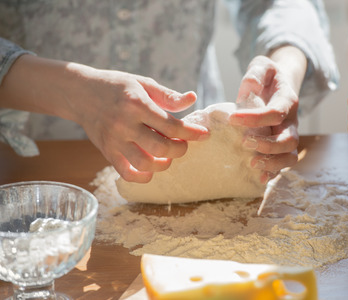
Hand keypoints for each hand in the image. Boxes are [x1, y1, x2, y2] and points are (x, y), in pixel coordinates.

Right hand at [68, 67, 209, 182]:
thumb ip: (168, 96)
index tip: (204, 134)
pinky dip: (143, 176)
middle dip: (180, 149)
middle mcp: (125, 124)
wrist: (80, 93)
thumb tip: (192, 99)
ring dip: (164, 164)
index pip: (172, 125)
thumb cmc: (116, 86)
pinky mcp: (107, 152)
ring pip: (145, 164)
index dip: (192, 133)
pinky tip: (151, 168)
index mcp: (137, 104)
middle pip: (161, 148)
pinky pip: (127, 173)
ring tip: (168, 156)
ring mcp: (115, 140)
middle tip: (183, 144)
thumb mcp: (143, 83)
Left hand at [229, 55, 299, 183]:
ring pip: (290, 155)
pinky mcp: (282, 146)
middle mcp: (292, 121)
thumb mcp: (263, 66)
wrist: (279, 85)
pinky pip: (283, 163)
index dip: (255, 118)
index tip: (232, 119)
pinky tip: (258, 177)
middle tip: (243, 142)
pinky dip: (273, 171)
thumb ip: (256, 73)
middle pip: (289, 139)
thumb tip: (249, 85)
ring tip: (252, 164)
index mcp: (287, 101)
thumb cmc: (268, 77)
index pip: (276, 112)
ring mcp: (289, 135)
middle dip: (267, 144)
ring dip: (273, 162)